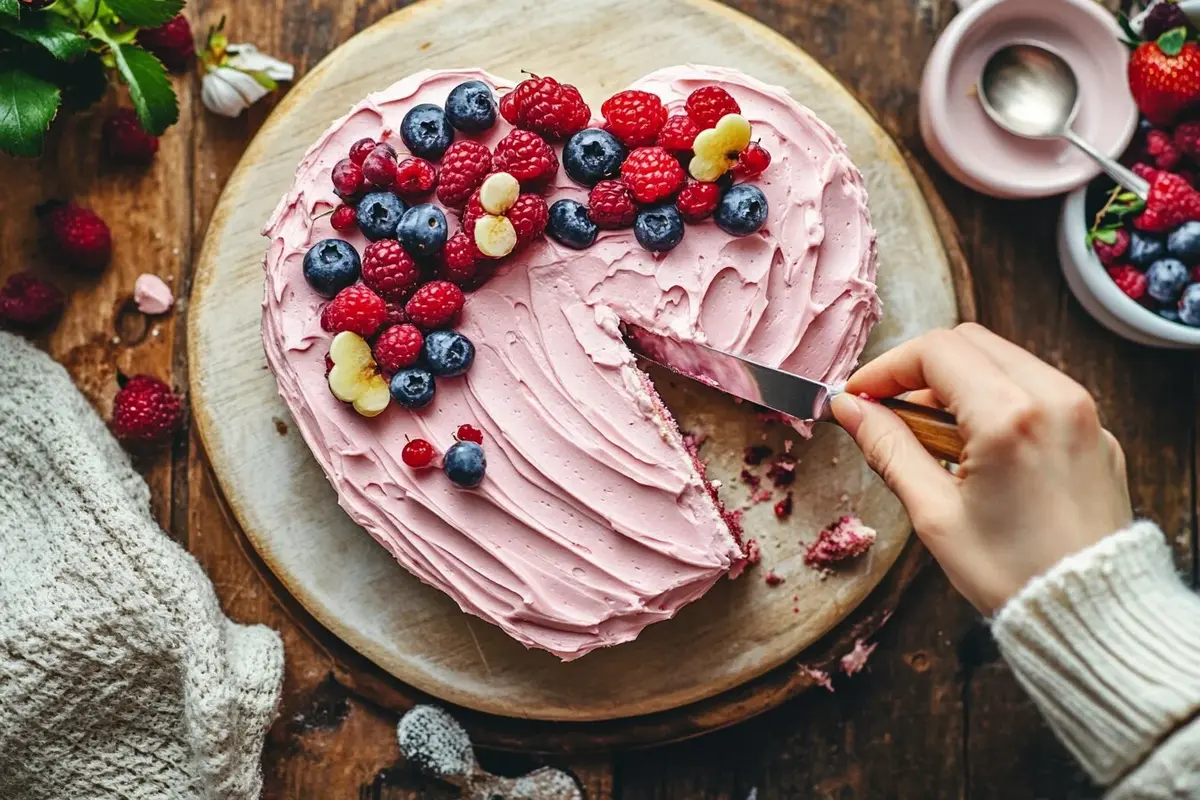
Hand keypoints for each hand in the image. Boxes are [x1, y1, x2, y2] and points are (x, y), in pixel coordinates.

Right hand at [831, 323, 1131, 612]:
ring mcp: (1083, 412)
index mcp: (1009, 416)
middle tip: (890, 412)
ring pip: (1006, 361)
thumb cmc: (1012, 574)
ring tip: (933, 439)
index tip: (861, 396)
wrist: (1092, 616)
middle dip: (921, 370)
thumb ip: (888, 447)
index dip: (886, 368)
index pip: (935, 352)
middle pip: (971, 342)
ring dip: (959, 383)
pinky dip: (998, 401)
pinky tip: (978, 450)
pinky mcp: (1096, 431)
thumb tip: (851, 409)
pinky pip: (1038, 390)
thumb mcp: (934, 514)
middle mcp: (1055, 398)